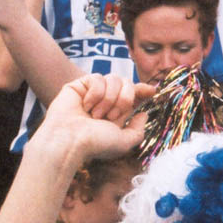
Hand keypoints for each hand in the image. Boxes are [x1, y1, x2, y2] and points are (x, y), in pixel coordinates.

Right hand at [31, 74, 154, 162]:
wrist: (70, 139)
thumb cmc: (95, 144)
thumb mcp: (124, 142)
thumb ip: (138, 130)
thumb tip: (144, 114)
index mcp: (116, 114)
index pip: (133, 95)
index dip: (143, 90)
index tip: (152, 91)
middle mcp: (106, 102)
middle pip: (127, 83)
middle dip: (125, 99)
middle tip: (112, 116)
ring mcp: (93, 93)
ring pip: (114, 79)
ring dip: (109, 99)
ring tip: (96, 115)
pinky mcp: (80, 85)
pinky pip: (98, 78)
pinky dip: (95, 93)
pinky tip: (86, 106)